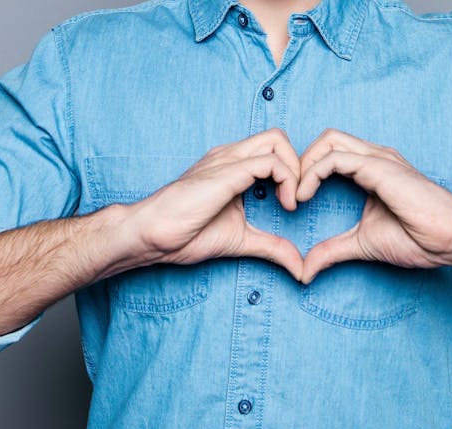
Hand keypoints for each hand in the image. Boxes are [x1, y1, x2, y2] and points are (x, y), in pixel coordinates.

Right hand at [125, 128, 303, 279]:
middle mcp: (232, 156)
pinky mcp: (228, 171)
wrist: (152, 234)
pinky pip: (271, 161)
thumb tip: (300, 268)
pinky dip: (289, 180)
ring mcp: (229, 160)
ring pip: (278, 140)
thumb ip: (272, 247)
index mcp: (233, 166)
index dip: (292, 172)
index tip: (292, 205)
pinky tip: (286, 205)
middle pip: (279, 137)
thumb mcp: (241, 240)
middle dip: (299, 165)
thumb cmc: (185, 234)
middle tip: (297, 198)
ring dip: (296, 170)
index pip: (273, 149)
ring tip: (291, 202)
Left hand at [296, 128, 451, 283]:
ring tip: (294, 197)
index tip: (292, 202)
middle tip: (288, 195)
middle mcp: (374, 157)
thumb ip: (332, 251)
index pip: (329, 152)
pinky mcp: (379, 167)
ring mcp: (378, 158)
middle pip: (325, 139)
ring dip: (302, 165)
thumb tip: (305, 270)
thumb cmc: (421, 238)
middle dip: (299, 162)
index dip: (306, 171)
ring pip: (327, 141)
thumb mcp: (362, 245)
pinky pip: (335, 158)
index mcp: (371, 170)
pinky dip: (312, 174)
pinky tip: (303, 198)